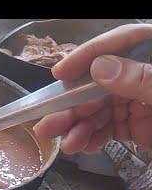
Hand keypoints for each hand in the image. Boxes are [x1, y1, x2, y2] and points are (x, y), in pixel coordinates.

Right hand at [34, 24, 151, 152]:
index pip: (117, 43)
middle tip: (48, 124)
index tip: (60, 73)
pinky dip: (93, 138)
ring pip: (98, 110)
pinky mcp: (136, 124)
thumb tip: (100, 68)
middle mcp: (140, 73)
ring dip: (78, 128)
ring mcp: (137, 100)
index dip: (86, 56)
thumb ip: (140, 78)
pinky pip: (108, 129)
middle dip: (71, 107)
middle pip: (98, 84)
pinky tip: (84, 146)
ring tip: (67, 144)